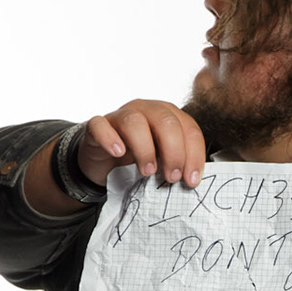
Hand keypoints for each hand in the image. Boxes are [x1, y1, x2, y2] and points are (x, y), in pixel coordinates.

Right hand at [80, 100, 207, 186]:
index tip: (191, 180)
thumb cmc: (138, 158)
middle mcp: (146, 110)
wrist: (105, 162)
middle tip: (172, 177)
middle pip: (166, 122)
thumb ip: (178, 163)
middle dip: (174, 152)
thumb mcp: (164, 160)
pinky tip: (118, 153)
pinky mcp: (97, 125)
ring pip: (135, 122)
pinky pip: (100, 125)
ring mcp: (120, 115)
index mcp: (169, 115)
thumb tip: (193, 179)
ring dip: (145, 149)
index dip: (194, 155)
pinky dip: (110, 139)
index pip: (189, 129)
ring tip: (148, 172)